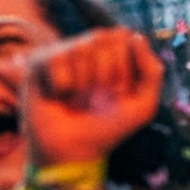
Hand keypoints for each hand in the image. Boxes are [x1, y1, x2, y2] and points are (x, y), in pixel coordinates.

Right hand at [22, 28, 162, 166]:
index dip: (123, 68)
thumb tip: (136, 37)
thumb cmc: (107, 129)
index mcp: (113, 53)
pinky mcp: (38, 62)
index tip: (118, 94)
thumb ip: (152, 72)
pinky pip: (56, 60)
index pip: (122, 36)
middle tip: (95, 99)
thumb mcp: (142, 106)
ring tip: (76, 100)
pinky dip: (61, 85)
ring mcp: (62, 53)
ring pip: (80, 48)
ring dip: (82, 83)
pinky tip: (58, 97)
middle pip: (101, 38)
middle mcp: (87, 47)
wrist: (72, 153)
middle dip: (103, 75)